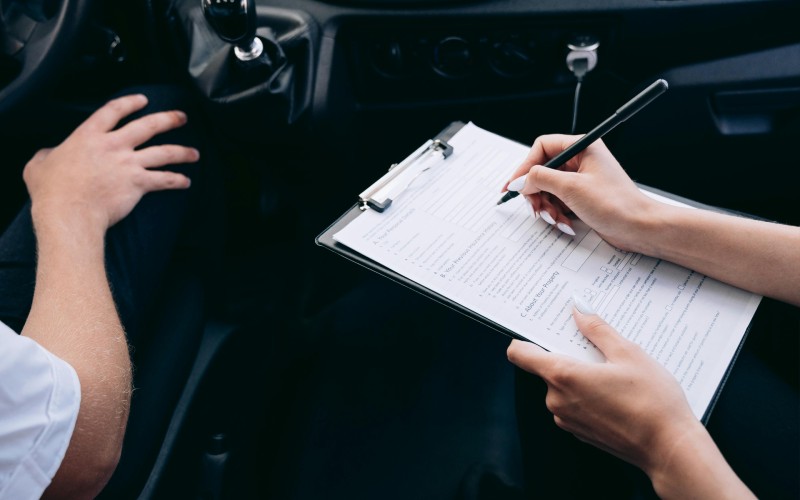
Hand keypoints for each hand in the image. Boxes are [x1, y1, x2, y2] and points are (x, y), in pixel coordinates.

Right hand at [23, 94, 198, 233]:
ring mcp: (128, 163)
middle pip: (148, 126)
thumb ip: (48, 154)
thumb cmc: (52, 191)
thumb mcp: (40, 164)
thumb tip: (49, 155)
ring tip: (195, 153)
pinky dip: (177, 180)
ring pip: (164, 152)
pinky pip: (164, 179)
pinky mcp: (139, 183)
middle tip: (182, 117)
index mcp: (89, 135)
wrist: (69, 212)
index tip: (143, 100)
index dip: (130, 103)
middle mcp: (113, 145)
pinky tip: (186, 182)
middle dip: (169, 119)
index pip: (113, 110)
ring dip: (183, 152)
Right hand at [502, 135, 657, 250]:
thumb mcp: (570, 188)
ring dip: (547, 207)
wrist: (639, 227)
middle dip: (536, 192)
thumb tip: (519, 181)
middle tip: (536, 207)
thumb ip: (539, 179)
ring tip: (555, 218)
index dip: (525, 166)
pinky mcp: (582, 197)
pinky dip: (557, 214)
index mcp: (582, 147)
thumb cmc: (615, 204)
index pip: (542, 147)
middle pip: (542, 171)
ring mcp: (581, 179)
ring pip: (548, 189)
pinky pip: (558, 202)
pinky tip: (565, 223)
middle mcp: (581, 160)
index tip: (515, 185)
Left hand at [507, 300, 701, 475]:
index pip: (520, 354)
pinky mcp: (580, 432)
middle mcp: (557, 400)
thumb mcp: (628, 353)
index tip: (538, 329)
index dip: (524, 338)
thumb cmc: (652, 402)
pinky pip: (575, 405)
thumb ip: (598, 329)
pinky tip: (616, 393)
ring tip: (614, 372)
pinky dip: (588, 395)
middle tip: (596, 347)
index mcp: (563, 376)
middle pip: (548, 368)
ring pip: (563, 387)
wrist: (670, 449)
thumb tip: (579, 309)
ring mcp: (567, 419)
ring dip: (581, 376)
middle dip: (568, 355)